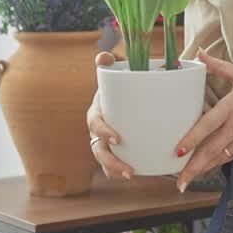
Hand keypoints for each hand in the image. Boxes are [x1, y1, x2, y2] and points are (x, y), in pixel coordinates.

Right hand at [88, 51, 134, 179]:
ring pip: (105, 161)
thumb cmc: (121, 86)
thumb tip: (103, 56)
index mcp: (98, 113)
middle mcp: (98, 131)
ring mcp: (105, 143)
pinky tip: (138, 174)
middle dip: (111, 162)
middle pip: (98, 150)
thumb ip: (110, 63)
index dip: (103, 132)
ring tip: (132, 175)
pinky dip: (121, 172)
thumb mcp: (115, 74)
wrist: (126, 98)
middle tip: (128, 170)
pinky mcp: (115, 152)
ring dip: (115, 170)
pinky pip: (114, 166)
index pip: (95, 124)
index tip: (117, 139)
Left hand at [174, 50, 232, 191]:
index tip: (178, 150)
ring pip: (220, 157)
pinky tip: (203, 171)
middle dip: (193, 166)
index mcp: (232, 106)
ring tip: (185, 181)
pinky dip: (216, 164)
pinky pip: (230, 157)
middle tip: (178, 182)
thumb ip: (218, 66)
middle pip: (211, 149)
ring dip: (202, 170)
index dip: (192, 138)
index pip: (208, 125)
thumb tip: (199, 53)